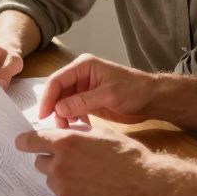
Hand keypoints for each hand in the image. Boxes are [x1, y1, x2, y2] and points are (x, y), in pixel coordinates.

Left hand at [14, 126, 162, 195]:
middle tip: (73, 161)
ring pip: (52, 180)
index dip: (25, 142)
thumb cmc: (127, 157)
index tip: (22, 143)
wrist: (145, 187)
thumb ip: (76, 132)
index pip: (30, 141)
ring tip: (88, 177)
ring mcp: (63, 189)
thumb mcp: (102, 133)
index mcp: (65, 143)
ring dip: (63, 177)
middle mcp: (59, 166)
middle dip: (52, 160)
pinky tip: (92, 191)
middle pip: (40, 162)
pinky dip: (72, 193)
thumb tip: (62, 131)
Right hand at [39, 54, 156, 127]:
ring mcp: (84, 89)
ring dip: (63, 116)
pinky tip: (79, 128)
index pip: (57, 80)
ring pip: (64, 103)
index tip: (44, 115)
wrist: (152, 99)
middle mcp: (80, 76)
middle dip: (55, 109)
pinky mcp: (89, 101)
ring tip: (68, 129)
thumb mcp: (108, 95)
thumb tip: (58, 109)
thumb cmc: (134, 90)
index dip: (48, 97)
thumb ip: (83, 101)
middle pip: (58, 92)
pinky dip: (73, 119)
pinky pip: (73, 110)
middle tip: (58, 127)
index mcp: (83, 66)